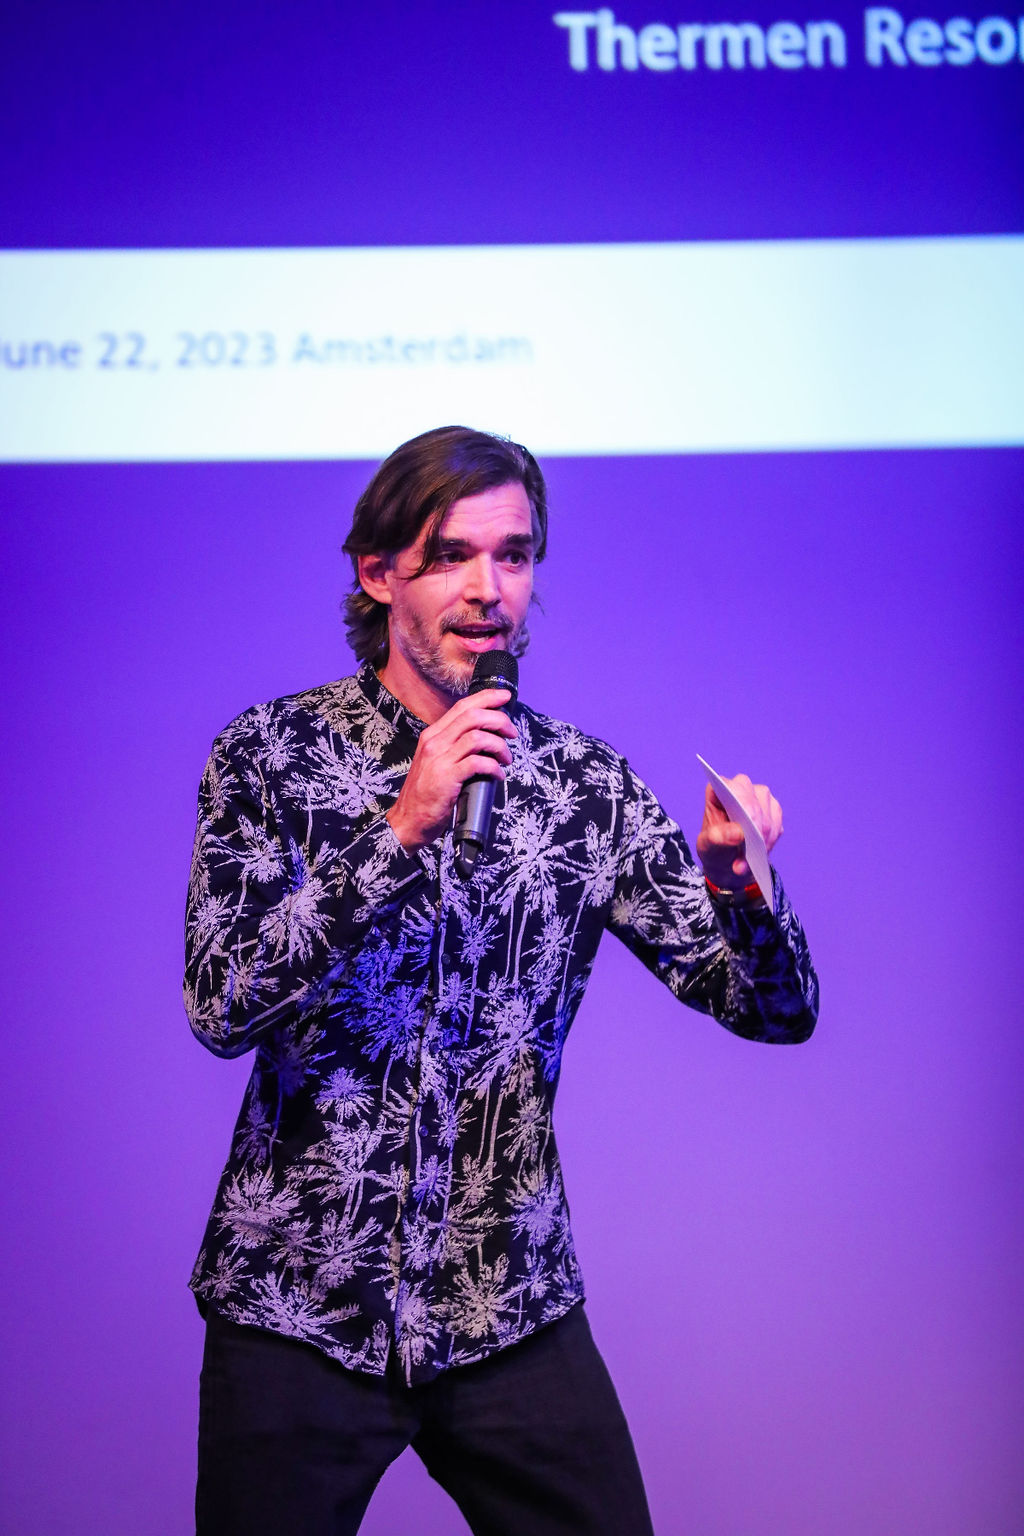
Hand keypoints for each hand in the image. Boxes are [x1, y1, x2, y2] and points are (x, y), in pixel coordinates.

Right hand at [386, 689, 515, 850]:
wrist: (408, 820)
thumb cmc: (426, 794)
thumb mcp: (436, 761)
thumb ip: (454, 746)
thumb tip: (484, 736)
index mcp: (433, 736)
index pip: (462, 707)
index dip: (486, 698)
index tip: (504, 697)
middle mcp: (435, 743)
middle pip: (473, 716)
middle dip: (499, 720)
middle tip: (512, 733)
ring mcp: (440, 759)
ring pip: (478, 737)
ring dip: (499, 746)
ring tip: (506, 759)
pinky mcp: (447, 777)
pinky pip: (478, 763)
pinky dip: (494, 767)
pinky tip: (498, 775)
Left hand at [696, 774, 782, 892]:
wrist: (726, 858)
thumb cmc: (714, 846)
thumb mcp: (707, 845)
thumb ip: (718, 837)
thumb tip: (738, 832)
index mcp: (717, 790)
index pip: (730, 788)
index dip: (741, 803)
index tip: (748, 823)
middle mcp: (739, 787)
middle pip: (753, 802)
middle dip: (753, 829)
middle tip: (747, 852)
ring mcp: (758, 796)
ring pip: (767, 814)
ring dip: (761, 838)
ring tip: (750, 857)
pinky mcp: (772, 809)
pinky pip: (776, 823)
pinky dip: (770, 840)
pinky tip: (760, 851)